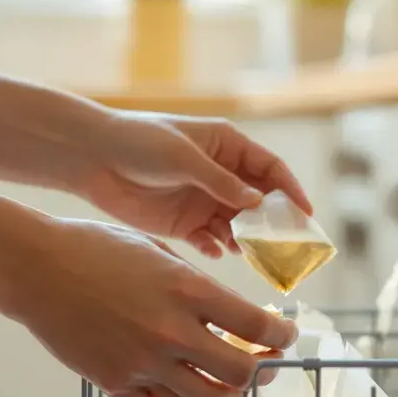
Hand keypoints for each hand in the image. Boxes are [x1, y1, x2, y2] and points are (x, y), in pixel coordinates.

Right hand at [11, 217, 297, 396]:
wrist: (34, 268)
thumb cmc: (95, 249)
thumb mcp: (160, 253)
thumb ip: (198, 288)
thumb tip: (234, 314)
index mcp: (186, 290)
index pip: (257, 326)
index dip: (282, 335)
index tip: (286, 334)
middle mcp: (170, 332)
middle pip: (241, 375)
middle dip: (261, 372)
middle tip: (264, 363)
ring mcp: (143, 363)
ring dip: (226, 395)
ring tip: (229, 382)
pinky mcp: (116, 383)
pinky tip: (187, 389)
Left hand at [73, 111, 313, 258]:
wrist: (92, 158)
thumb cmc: (139, 143)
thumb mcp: (184, 158)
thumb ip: (222, 182)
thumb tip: (258, 202)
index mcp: (226, 146)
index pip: (270, 169)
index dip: (290, 190)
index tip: (305, 214)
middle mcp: (220, 174)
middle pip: (260, 202)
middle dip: (272, 223)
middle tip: (286, 245)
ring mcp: (204, 200)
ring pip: (238, 225)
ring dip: (245, 239)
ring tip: (249, 253)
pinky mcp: (184, 223)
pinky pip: (211, 240)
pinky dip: (216, 248)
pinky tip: (215, 251)